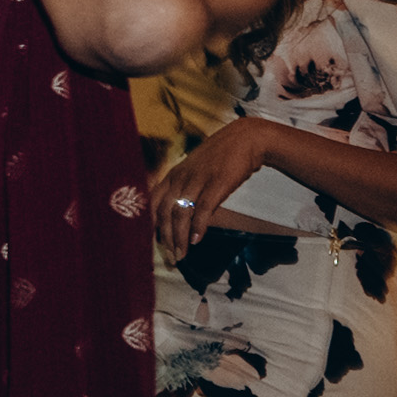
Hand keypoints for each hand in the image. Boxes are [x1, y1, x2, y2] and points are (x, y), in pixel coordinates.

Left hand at [154, 115, 288, 259]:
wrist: (245, 139)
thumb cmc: (219, 157)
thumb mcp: (193, 171)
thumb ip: (183, 189)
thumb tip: (177, 215)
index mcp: (172, 175)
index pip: (153, 204)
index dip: (150, 225)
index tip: (152, 244)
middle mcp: (180, 178)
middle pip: (165, 213)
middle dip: (165, 238)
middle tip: (170, 258)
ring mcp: (197, 180)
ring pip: (181, 213)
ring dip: (180, 237)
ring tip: (182, 254)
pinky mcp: (216, 184)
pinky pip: (203, 209)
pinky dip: (198, 226)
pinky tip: (197, 240)